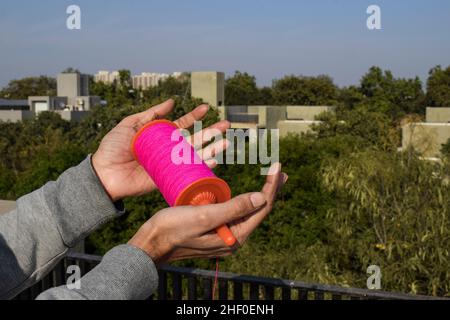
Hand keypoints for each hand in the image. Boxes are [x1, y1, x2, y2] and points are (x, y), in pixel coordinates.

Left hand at [92, 99, 230, 200]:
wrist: (104, 173)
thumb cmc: (113, 147)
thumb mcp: (130, 124)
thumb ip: (150, 114)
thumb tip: (172, 101)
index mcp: (160, 136)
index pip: (183, 124)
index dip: (195, 116)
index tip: (206, 107)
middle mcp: (169, 149)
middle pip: (195, 139)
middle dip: (211, 132)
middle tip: (226, 125)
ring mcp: (170, 164)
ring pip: (196, 155)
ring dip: (212, 149)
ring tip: (226, 142)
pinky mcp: (169, 178)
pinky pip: (188, 172)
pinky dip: (202, 168)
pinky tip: (214, 162)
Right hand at [128, 163, 286, 264]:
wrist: (151, 243)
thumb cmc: (173, 229)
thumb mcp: (204, 216)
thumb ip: (233, 208)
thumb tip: (262, 198)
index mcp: (234, 236)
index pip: (261, 208)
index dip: (271, 186)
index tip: (277, 166)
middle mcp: (233, 238)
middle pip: (258, 210)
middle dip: (270, 190)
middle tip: (281, 171)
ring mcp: (224, 235)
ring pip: (247, 211)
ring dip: (259, 194)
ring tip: (270, 179)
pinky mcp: (215, 230)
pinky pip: (235, 213)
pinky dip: (243, 199)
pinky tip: (245, 193)